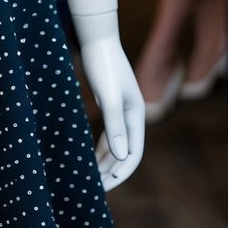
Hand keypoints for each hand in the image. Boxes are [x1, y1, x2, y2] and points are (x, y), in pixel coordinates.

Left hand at [80, 35, 144, 190]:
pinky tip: (90, 157)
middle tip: (96, 188)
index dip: (122, 171)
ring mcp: (120, 109)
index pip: (134, 152)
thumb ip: (115, 125)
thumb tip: (123, 157)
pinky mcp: (108, 104)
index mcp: (136, 114)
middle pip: (125, 151)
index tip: (107, 186)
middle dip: (113, 171)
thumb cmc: (102, 65)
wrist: (96, 38)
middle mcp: (131, 115)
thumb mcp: (108, 96)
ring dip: (106, 162)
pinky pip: (108, 133)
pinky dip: (100, 147)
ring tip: (93, 179)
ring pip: (116, 144)